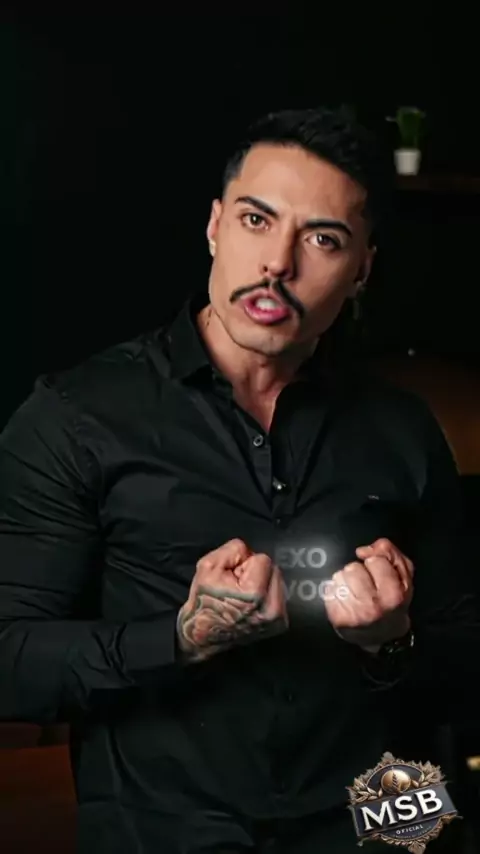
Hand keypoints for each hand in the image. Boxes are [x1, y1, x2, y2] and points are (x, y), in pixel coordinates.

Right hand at [177, 538, 287, 661]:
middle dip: (256, 572)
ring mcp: (277, 619)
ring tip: (244, 595)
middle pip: (274, 569)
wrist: (202, 635)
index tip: (233, 577)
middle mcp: (271, 608)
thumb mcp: (208, 566)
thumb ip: (233, 550)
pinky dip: (267, 595)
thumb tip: (249, 551)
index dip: (245, 564)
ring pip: (278, 581)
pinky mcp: (279, 625)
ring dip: (263, 583)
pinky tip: (251, 604)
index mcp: (255, 594)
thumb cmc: (204, 601)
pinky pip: (279, 595)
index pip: (263, 559)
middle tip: (238, 586)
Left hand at [324, 538, 413, 650]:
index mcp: (393, 595)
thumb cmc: (394, 602)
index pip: (375, 560)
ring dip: (346, 581)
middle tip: (367, 586)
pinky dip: (336, 591)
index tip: (379, 576)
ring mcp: (354, 613)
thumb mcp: (403, 576)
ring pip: (339, 576)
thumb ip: (390, 554)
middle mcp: (373, 606)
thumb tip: (362, 551)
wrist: (383, 635)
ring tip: (356, 593)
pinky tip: (347, 600)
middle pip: (353, 567)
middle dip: (359, 572)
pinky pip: (329, 589)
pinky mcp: (338, 618)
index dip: (376, 564)